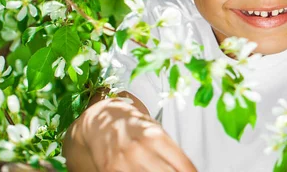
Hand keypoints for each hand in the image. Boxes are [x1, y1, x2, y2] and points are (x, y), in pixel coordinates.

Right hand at [63, 98, 196, 171]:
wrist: (100, 121)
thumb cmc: (132, 125)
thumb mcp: (155, 131)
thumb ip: (170, 149)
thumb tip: (186, 169)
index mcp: (155, 136)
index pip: (183, 166)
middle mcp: (140, 150)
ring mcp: (124, 162)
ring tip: (159, 170)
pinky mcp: (110, 171)